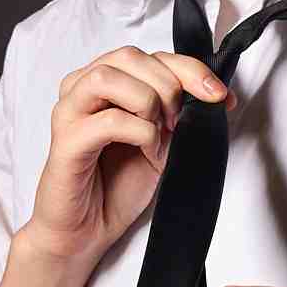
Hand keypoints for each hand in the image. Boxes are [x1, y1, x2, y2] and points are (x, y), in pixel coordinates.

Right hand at [26, 47, 235, 264]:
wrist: (86, 231)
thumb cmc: (116, 186)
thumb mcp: (162, 141)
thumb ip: (180, 113)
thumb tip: (218, 95)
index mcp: (104, 83)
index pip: (150, 55)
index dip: (190, 69)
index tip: (219, 95)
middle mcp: (81, 90)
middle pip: (129, 56)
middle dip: (168, 85)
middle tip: (179, 122)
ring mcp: (69, 113)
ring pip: (108, 76)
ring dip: (147, 102)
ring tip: (160, 134)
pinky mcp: (66, 141)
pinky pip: (108, 119)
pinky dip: (140, 133)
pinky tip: (148, 153)